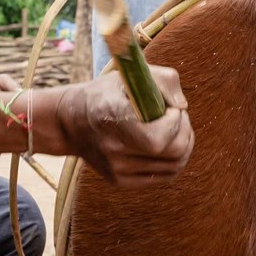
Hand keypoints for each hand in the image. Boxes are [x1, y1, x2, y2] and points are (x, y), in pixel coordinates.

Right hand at [56, 66, 194, 186]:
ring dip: (183, 145)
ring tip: (174, 129)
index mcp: (112, 118)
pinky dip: (173, 160)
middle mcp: (112, 150)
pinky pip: (164, 176)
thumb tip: (182, 107)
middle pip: (172, 154)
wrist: (70, 123)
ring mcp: (116, 170)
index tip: (171, 107)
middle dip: (185, 132)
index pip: (157, 139)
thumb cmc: (106, 94)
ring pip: (174, 167)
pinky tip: (165, 143)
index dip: (175, 123)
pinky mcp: (120, 181)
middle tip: (178, 116)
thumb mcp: (130, 74)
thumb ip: (164, 80)